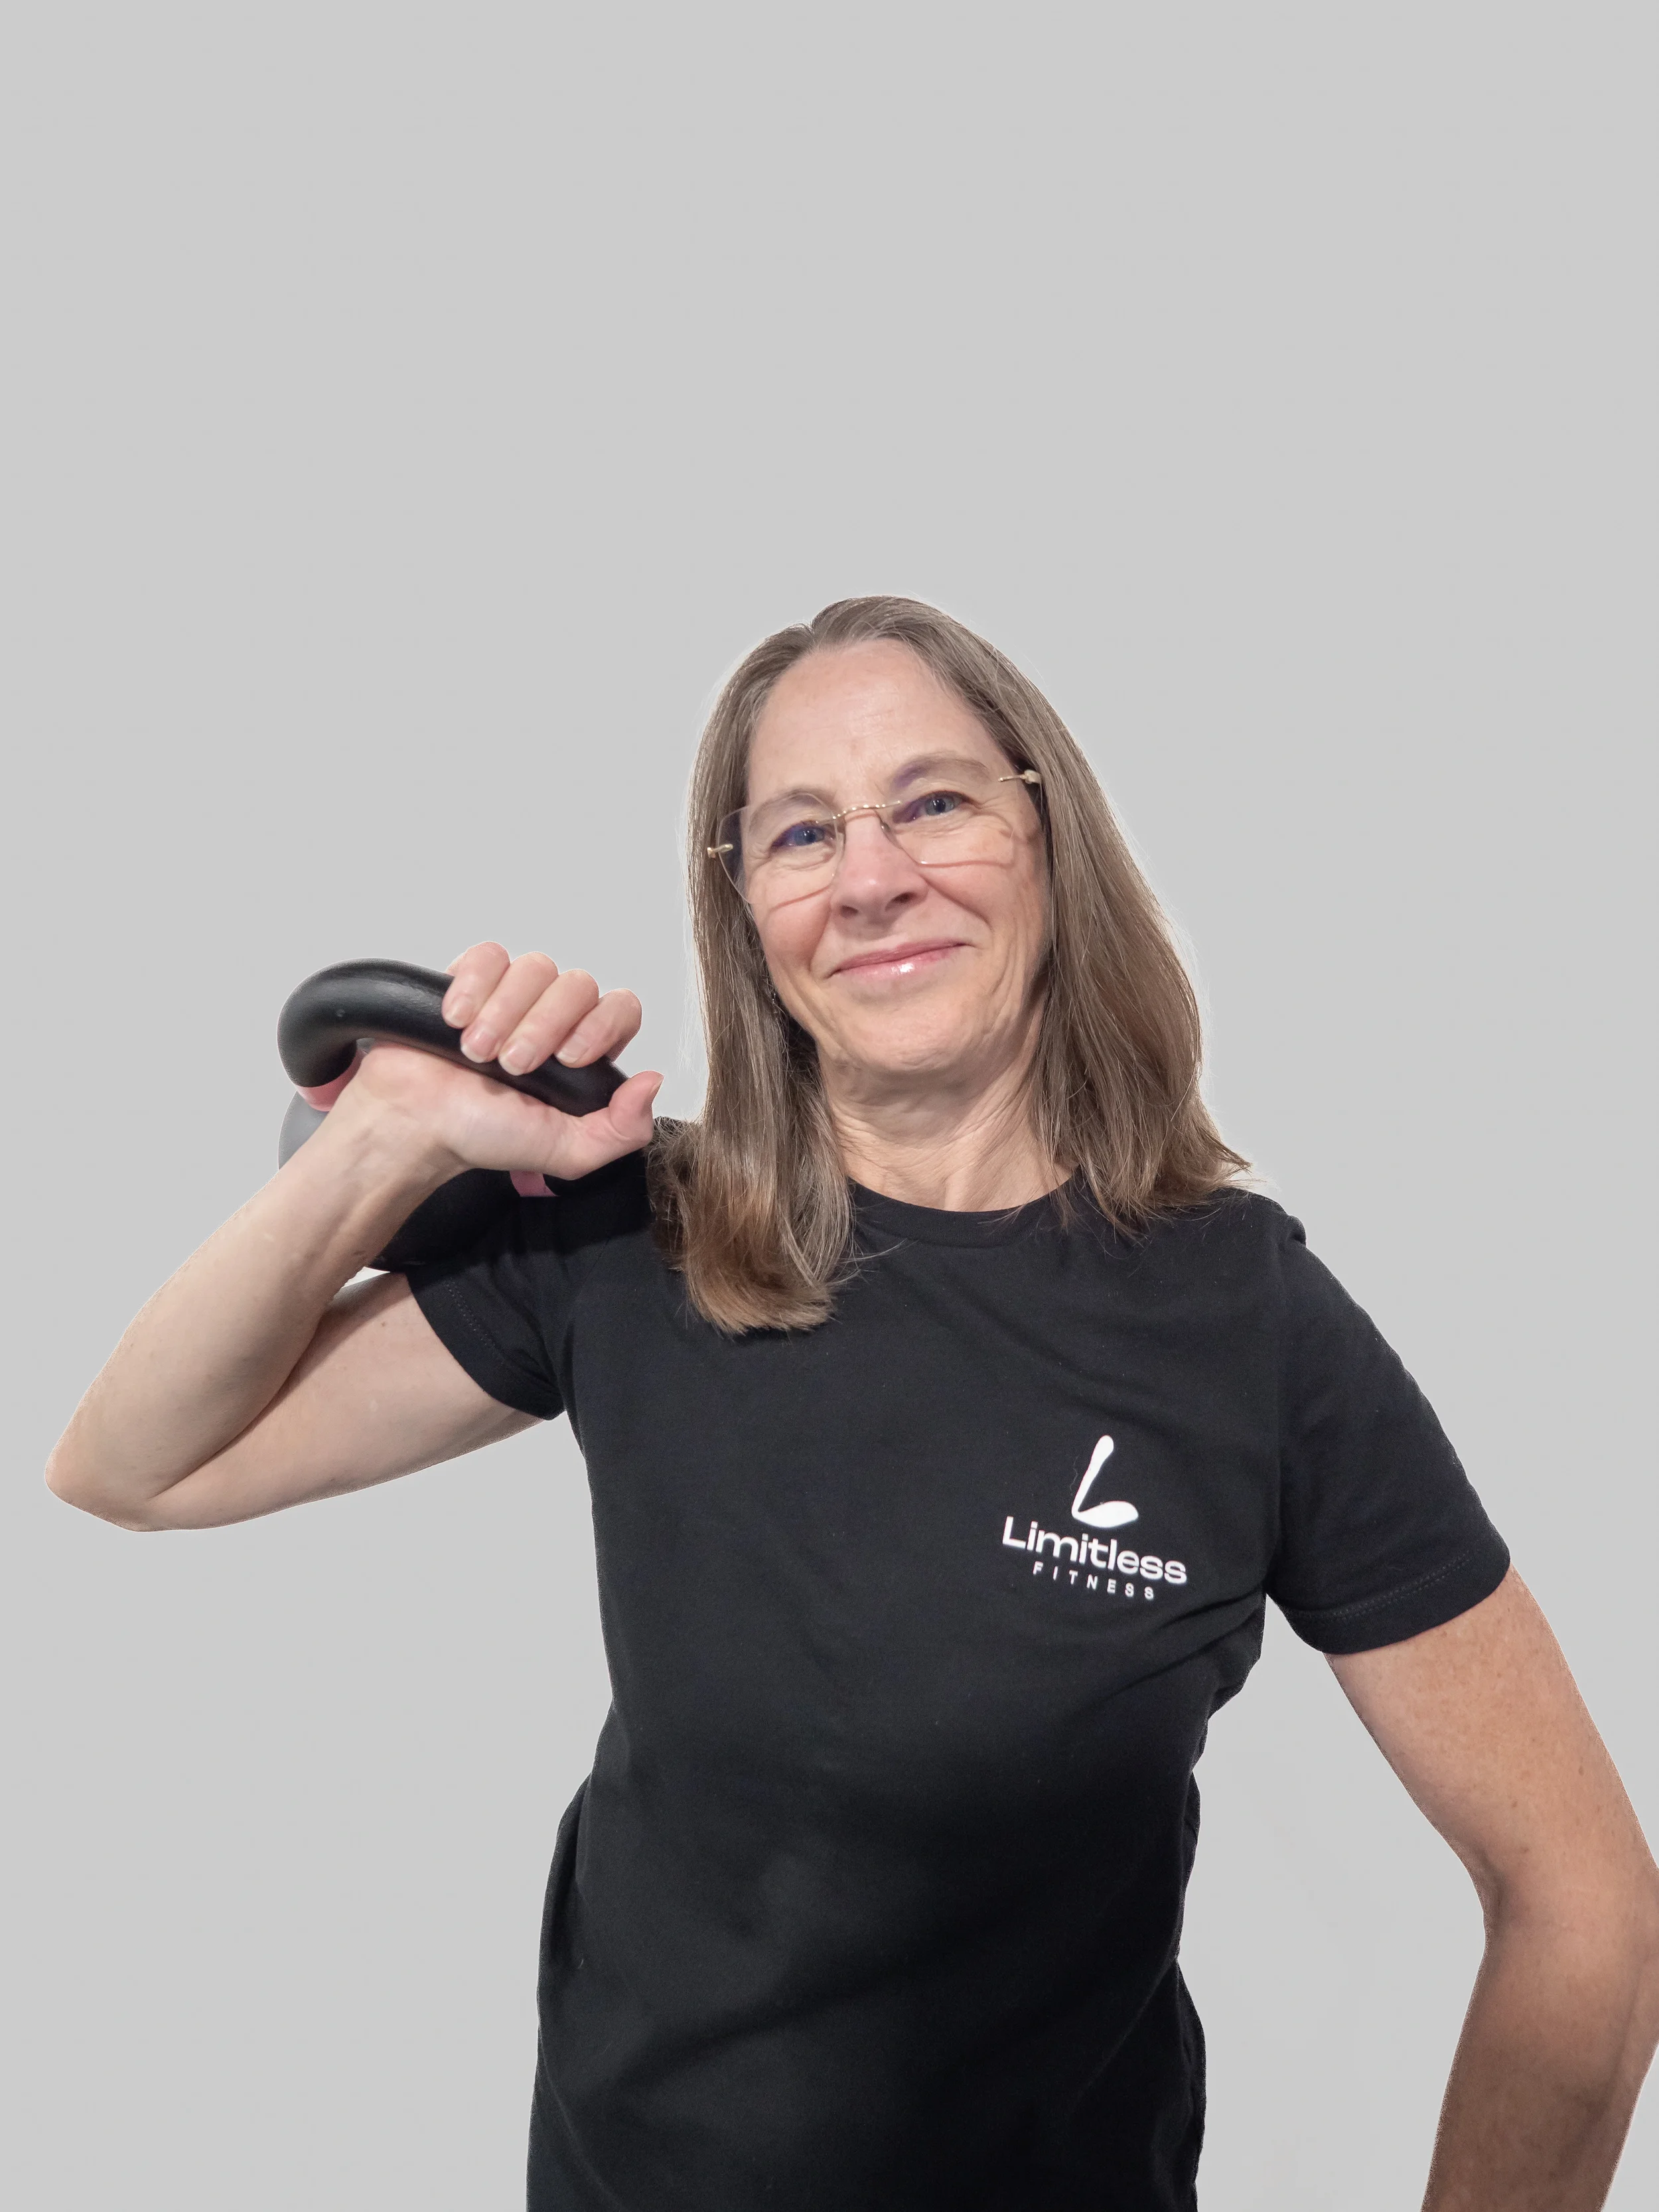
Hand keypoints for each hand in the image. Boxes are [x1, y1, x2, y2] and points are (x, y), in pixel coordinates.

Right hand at [317, 943, 659, 1185]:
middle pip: (578, 984)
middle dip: (544, 1026)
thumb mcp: (564, 1151)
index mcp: (583, 1053)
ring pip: (535, 967)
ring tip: (476, 1052)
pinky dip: (473, 986)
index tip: (569, 1059)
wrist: (415, 1124)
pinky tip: (456, 1020)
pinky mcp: (472, 979)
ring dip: (504, 1012)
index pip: (620, 1009)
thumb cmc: (481, 1135)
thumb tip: (652, 1082)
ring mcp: (513, 996)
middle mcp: (553, 1019)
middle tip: (512, 1065)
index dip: (600, 1026)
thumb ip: (620, 1130)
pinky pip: (490, 956)